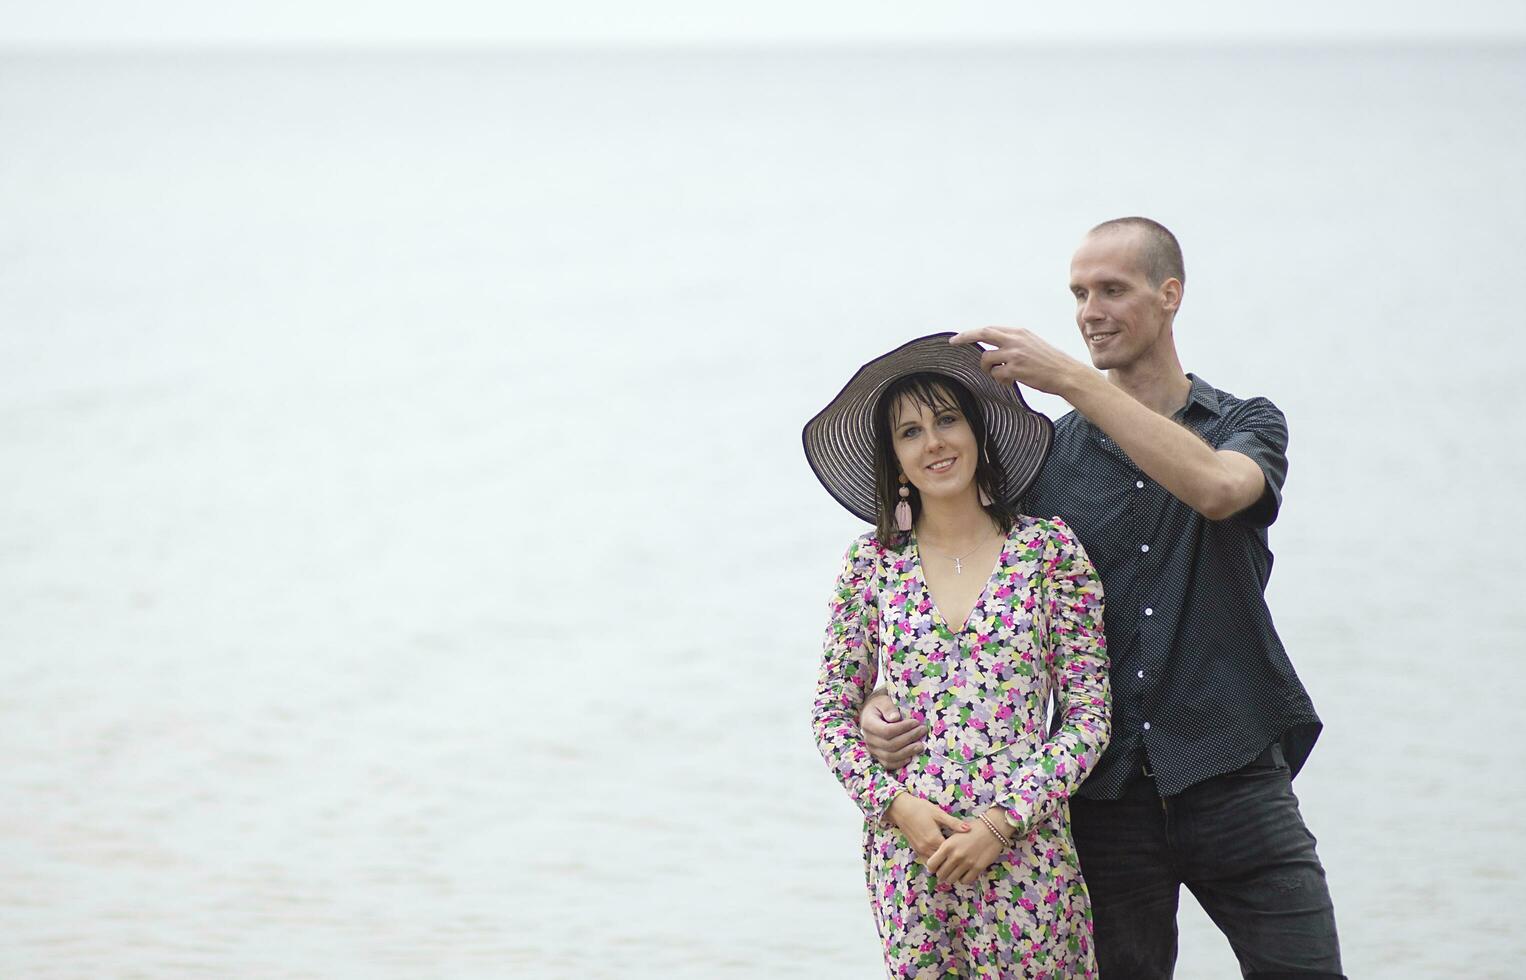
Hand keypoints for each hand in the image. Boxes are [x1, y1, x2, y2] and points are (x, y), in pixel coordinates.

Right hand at [860, 692, 926, 770]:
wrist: (872, 712)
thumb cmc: (880, 705)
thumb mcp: (883, 700)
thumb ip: (888, 707)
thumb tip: (895, 718)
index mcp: (868, 723)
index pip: (886, 731)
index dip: (903, 728)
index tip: (916, 722)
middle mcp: (868, 738)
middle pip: (890, 745)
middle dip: (909, 738)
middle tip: (922, 731)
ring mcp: (872, 749)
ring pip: (890, 757)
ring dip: (907, 752)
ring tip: (921, 745)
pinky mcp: (877, 756)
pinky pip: (888, 764)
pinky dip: (900, 763)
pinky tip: (911, 757)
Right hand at [887, 793, 970, 862]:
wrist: (900, 808)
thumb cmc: (920, 808)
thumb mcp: (938, 813)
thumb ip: (953, 823)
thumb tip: (969, 829)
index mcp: (934, 840)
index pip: (950, 854)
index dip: (960, 853)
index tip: (967, 850)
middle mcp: (926, 848)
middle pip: (942, 862)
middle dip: (952, 860)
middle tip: (962, 856)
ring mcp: (920, 850)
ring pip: (934, 864)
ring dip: (942, 862)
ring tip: (952, 857)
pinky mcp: (916, 850)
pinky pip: (927, 860)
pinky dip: (934, 860)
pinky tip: (941, 854)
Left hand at [926, 807, 1008, 885]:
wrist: (991, 829)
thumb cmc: (971, 830)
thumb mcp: (954, 835)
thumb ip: (945, 848)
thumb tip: (936, 861)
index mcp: (947, 846)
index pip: (931, 864)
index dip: (932, 867)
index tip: (936, 866)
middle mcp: (955, 855)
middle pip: (941, 874)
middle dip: (942, 874)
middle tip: (945, 871)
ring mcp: (967, 863)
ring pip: (952, 880)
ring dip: (951, 878)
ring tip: (954, 873)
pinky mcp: (977, 868)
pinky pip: (965, 881)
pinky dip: (963, 879)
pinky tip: (965, 873)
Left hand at [949, 326, 1091, 396]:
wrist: (1065, 373)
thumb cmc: (1049, 361)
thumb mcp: (1031, 343)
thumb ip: (1013, 342)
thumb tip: (993, 346)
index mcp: (1019, 332)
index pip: (989, 328)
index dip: (971, 333)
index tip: (958, 337)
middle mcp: (1015, 340)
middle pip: (982, 333)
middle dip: (965, 338)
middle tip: (954, 343)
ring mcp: (1014, 354)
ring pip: (986, 359)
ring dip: (988, 369)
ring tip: (1002, 375)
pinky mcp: (1015, 369)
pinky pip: (996, 375)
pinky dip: (1000, 380)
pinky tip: (1010, 382)